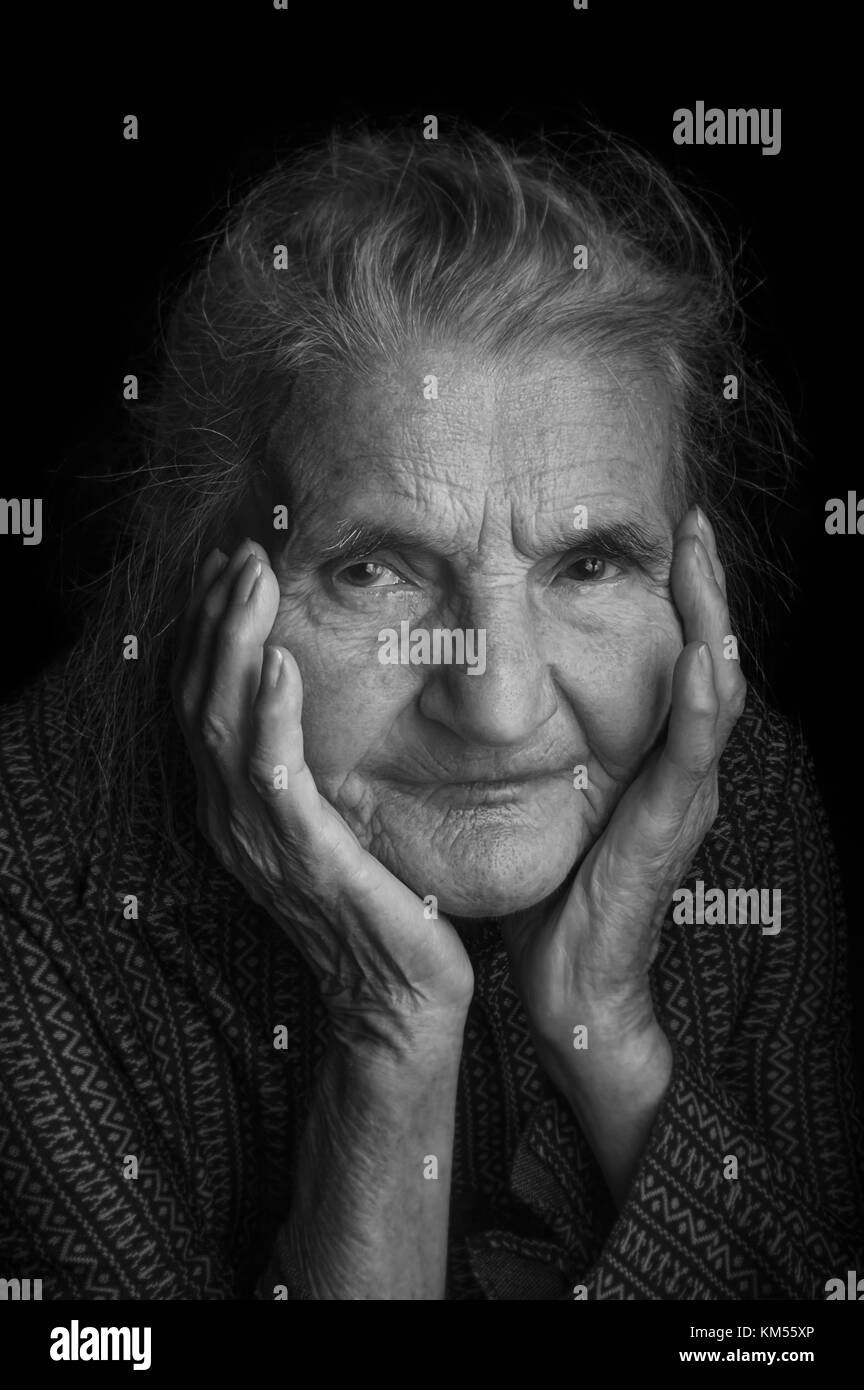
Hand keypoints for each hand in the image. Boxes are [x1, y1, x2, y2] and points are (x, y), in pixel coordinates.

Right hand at [172, 540, 473, 1058]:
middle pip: (200, 698)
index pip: (204, 700)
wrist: (398, 997)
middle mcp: (232, 818)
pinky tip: (278, 662)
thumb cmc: (379, 903)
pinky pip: (273, 776)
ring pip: (222, 723)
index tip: (231, 566)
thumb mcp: (338, 820)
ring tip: (249, 578)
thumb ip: (317, 764)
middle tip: (239, 549)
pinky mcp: (305, 857)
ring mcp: (261, 840)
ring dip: (233, 643)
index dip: (209, 630)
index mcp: (237, 806)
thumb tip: (330, 695)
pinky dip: (268, 715)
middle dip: (215, 618)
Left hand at [501, 506, 746, 1057]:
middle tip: (695, 522)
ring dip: (713, 623)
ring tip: (703, 559)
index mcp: (652, 761)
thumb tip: (483, 696)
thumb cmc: (553, 899)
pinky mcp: (666, 828)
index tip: (666, 534)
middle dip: (704, 589)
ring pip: (717, 693)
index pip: (677, 661)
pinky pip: (692, 756)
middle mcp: (677, 771)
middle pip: (709, 661)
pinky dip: (702, 702)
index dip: (678, 599)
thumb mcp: (546, 804)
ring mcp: (680, 798)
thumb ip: (541, 751)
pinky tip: (701, 653)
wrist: (570, 988)